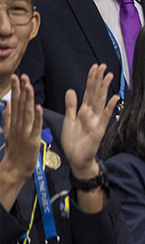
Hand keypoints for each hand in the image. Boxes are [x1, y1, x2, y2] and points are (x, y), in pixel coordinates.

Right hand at [0, 75, 42, 210]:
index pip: (15, 103)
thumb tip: (8, 104)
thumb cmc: (14, 150)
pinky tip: (38, 107)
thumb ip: (8, 118)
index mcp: (14, 122)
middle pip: (19, 105)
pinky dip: (36, 117)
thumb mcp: (9, 132)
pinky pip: (35, 127)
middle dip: (20, 90)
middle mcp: (18, 125)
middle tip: (21, 75)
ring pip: (26, 113)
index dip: (16, 89)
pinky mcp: (32, 140)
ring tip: (29, 86)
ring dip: (27, 99)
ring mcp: (24, 132)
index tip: (17, 76)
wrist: (15, 167)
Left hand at [61, 64, 118, 178]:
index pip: (88, 92)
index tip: (94, 67)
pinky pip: (105, 116)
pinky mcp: (99, 129)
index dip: (91, 79)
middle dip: (98, 79)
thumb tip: (71, 90)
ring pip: (100, 101)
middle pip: (95, 93)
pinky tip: (114, 98)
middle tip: (103, 66)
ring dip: (104, 88)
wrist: (77, 159)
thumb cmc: (74, 142)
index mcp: (83, 111)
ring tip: (109, 76)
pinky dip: (109, 107)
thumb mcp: (68, 120)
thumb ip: (71, 106)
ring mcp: (96, 121)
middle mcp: (91, 114)